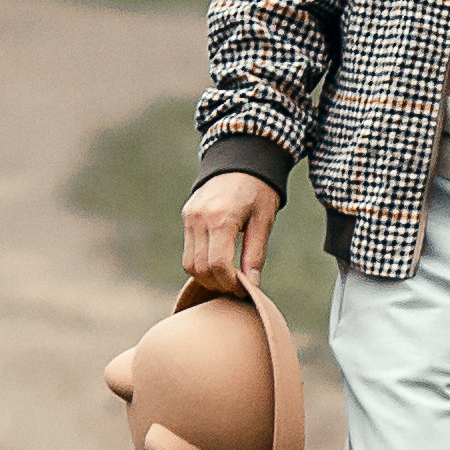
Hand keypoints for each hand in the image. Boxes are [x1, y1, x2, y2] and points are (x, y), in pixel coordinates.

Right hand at [182, 172, 280, 292]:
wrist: (241, 159)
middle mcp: (199, 218)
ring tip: (227, 279)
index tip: (244, 289)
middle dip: (218, 283)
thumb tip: (252, 284)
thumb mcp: (264, 220)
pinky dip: (201, 263)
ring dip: (206, 277)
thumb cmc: (259, 189)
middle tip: (236, 288)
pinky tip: (218, 265)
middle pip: (200, 267)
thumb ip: (255, 253)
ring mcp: (189, 217)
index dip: (229, 282)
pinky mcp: (186, 216)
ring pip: (189, 262)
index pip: (217, 264)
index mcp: (221, 218)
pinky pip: (188, 250)